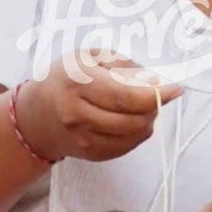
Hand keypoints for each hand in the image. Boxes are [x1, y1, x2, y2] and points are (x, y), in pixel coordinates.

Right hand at [22, 50, 182, 162]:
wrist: (36, 114)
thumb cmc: (66, 78)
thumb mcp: (90, 57)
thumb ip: (124, 66)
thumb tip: (156, 81)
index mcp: (77, 84)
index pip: (126, 96)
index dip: (156, 94)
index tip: (175, 88)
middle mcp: (76, 115)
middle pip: (133, 120)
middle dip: (153, 108)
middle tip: (155, 96)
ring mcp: (82, 139)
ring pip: (133, 136)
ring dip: (147, 121)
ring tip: (141, 107)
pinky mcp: (89, 154)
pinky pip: (125, 148)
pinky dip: (136, 134)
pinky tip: (129, 120)